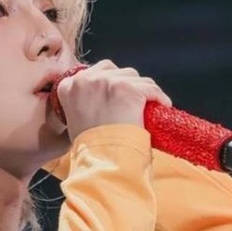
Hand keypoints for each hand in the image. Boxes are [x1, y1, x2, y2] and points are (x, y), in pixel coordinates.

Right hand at [55, 60, 171, 141]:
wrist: (102, 159)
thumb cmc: (90, 147)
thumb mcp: (74, 119)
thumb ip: (82, 102)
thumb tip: (98, 100)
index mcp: (69, 86)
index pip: (94, 72)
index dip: (109, 82)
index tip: (118, 93)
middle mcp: (86, 79)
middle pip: (115, 70)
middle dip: (126, 83)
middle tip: (133, 101)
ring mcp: (108, 82)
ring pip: (135, 77)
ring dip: (142, 90)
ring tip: (147, 106)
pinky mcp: (129, 88)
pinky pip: (150, 88)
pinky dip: (159, 97)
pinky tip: (162, 105)